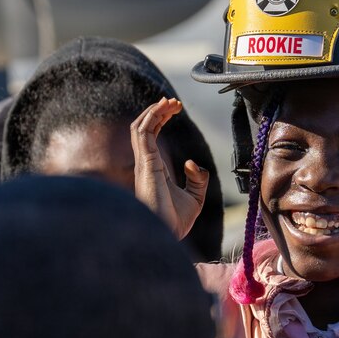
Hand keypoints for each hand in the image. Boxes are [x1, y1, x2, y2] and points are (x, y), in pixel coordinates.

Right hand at [131, 98, 211, 241]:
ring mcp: (144, 163)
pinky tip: (166, 109)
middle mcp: (145, 164)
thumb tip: (192, 162)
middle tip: (174, 101)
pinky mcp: (146, 164)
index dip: (161, 119)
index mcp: (154, 169)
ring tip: (171, 101)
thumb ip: (197, 180)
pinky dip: (153, 117)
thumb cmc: (176, 222)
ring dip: (154, 110)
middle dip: (157, 111)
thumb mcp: (195, 198)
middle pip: (144, 128)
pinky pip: (143, 133)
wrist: (167, 236)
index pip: (151, 136)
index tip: (176, 108)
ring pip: (141, 127)